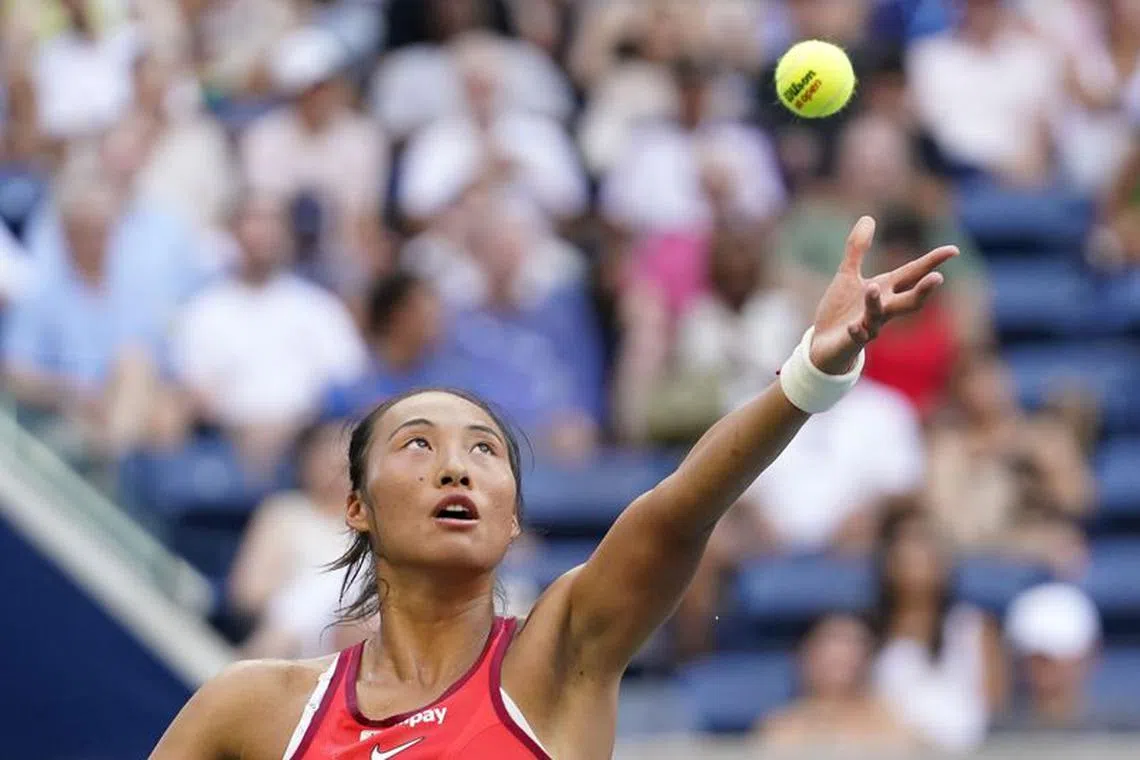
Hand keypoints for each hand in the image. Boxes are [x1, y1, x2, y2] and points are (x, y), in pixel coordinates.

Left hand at [808, 216, 957, 374]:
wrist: (823, 344)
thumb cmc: (841, 310)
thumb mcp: (848, 274)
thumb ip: (858, 248)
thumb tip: (868, 217)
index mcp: (885, 289)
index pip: (913, 274)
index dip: (932, 262)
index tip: (954, 250)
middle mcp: (883, 308)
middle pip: (910, 300)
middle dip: (923, 290)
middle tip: (938, 278)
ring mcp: (869, 325)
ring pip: (880, 316)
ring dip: (876, 303)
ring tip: (871, 288)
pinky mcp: (852, 340)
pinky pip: (858, 337)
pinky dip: (857, 331)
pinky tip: (854, 326)